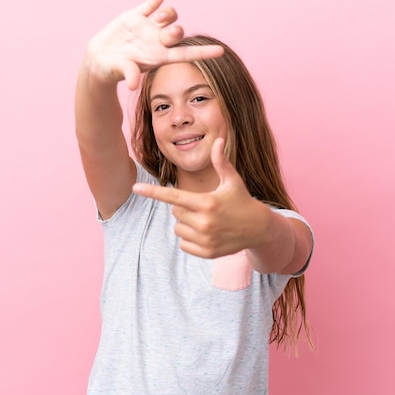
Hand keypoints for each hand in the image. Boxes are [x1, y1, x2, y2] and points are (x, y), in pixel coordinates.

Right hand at [85, 0, 223, 89]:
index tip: (221, 51)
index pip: (186, 54)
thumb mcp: (122, 72)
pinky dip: (156, 1)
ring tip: (156, 17)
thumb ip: (130, 74)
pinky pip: (151, 4)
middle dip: (175, 30)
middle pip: (177, 32)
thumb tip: (133, 84)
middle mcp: (157, 41)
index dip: (204, 52)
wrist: (100, 59)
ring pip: (168, 15)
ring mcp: (148, 27)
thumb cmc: (113, 70)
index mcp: (159, 57)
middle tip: (166, 32)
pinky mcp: (136, 16)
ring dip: (167, 13)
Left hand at [132, 138, 270, 258]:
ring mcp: (205, 240)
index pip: (173, 196)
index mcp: (207, 203)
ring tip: (206, 221)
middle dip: (184, 209)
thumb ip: (221, 162)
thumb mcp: (233, 180)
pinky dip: (190, 240)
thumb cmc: (242, 200)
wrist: (259, 229)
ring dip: (186, 225)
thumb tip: (219, 140)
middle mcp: (204, 223)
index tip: (135, 188)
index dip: (153, 192)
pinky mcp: (207, 253)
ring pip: (178, 230)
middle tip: (203, 207)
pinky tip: (207, 235)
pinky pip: (184, 245)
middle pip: (175, 213)